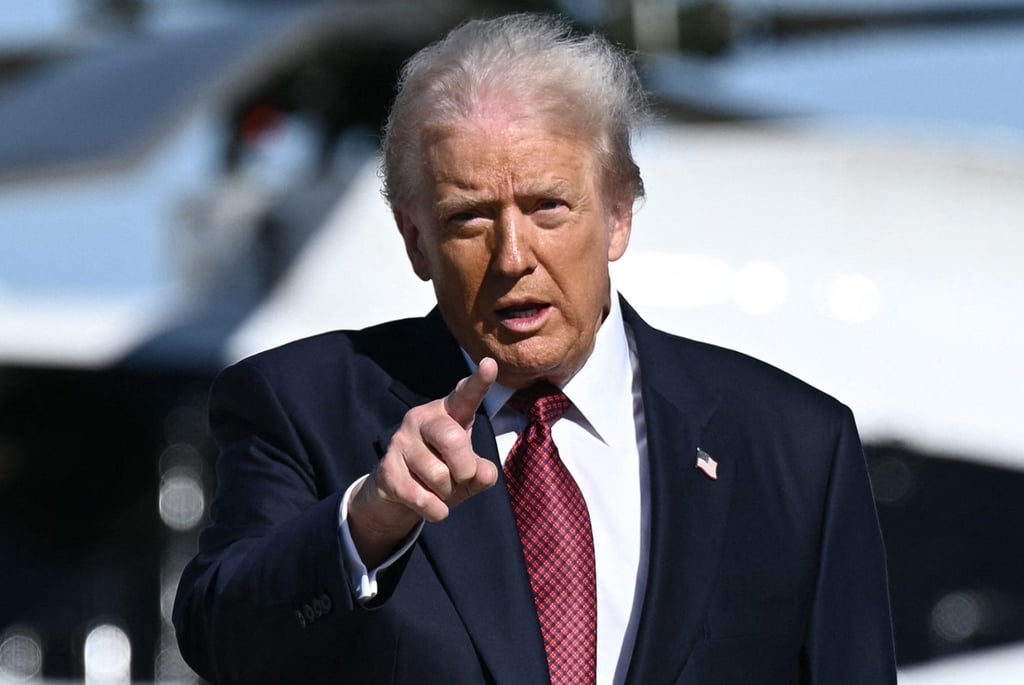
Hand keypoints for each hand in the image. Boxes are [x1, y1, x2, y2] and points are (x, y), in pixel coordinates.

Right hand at [348, 358, 498, 565]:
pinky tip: (431, 505)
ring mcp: (401, 442)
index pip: (465, 395)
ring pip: (439, 475)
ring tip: (439, 489)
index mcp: (449, 413)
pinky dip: (436, 510)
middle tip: (462, 477)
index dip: (479, 382)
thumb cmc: (444, 473)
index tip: (490, 364)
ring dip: (447, 493)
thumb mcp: (470, 474)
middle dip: (465, 469)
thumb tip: (483, 473)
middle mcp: (422, 419)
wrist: (398, 494)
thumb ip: (483, 473)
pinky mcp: (387, 469)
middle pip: (453, 440)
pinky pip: (423, 498)